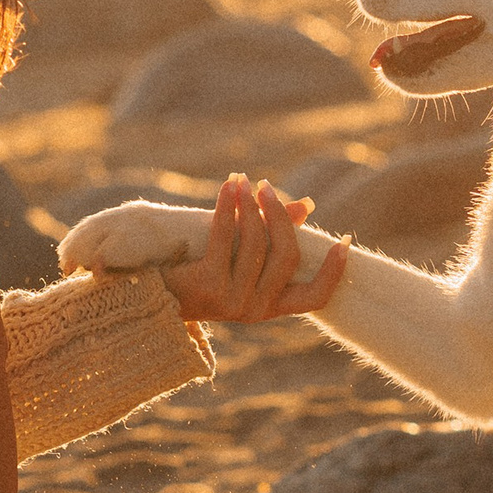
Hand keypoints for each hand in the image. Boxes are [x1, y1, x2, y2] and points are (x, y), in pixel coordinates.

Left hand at [160, 173, 349, 323]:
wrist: (148, 292)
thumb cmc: (197, 270)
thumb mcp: (238, 254)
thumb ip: (272, 235)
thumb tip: (307, 206)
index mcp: (269, 308)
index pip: (315, 298)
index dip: (334, 271)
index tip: (345, 240)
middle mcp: (255, 311)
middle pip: (287, 256)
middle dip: (279, 215)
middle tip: (266, 187)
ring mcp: (232, 302)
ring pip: (255, 242)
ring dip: (249, 204)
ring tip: (242, 180)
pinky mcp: (207, 286)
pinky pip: (225, 236)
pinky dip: (228, 205)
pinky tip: (228, 186)